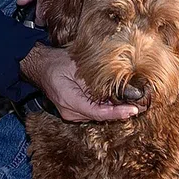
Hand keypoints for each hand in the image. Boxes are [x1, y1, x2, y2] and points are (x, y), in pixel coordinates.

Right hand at [19, 43, 138, 121]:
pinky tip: (117, 100)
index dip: (117, 113)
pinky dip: (105, 107)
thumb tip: (117, 83)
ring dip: (113, 109)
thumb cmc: (55, 62)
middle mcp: (70, 112)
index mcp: (69, 101)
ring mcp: (70, 114)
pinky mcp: (73, 111)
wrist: (39, 65)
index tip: (133, 110)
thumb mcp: (76, 66)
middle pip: (100, 116)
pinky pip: (93, 111)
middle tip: (140, 105)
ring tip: (132, 102)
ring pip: (97, 115)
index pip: (98, 112)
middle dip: (120, 111)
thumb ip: (94, 78)